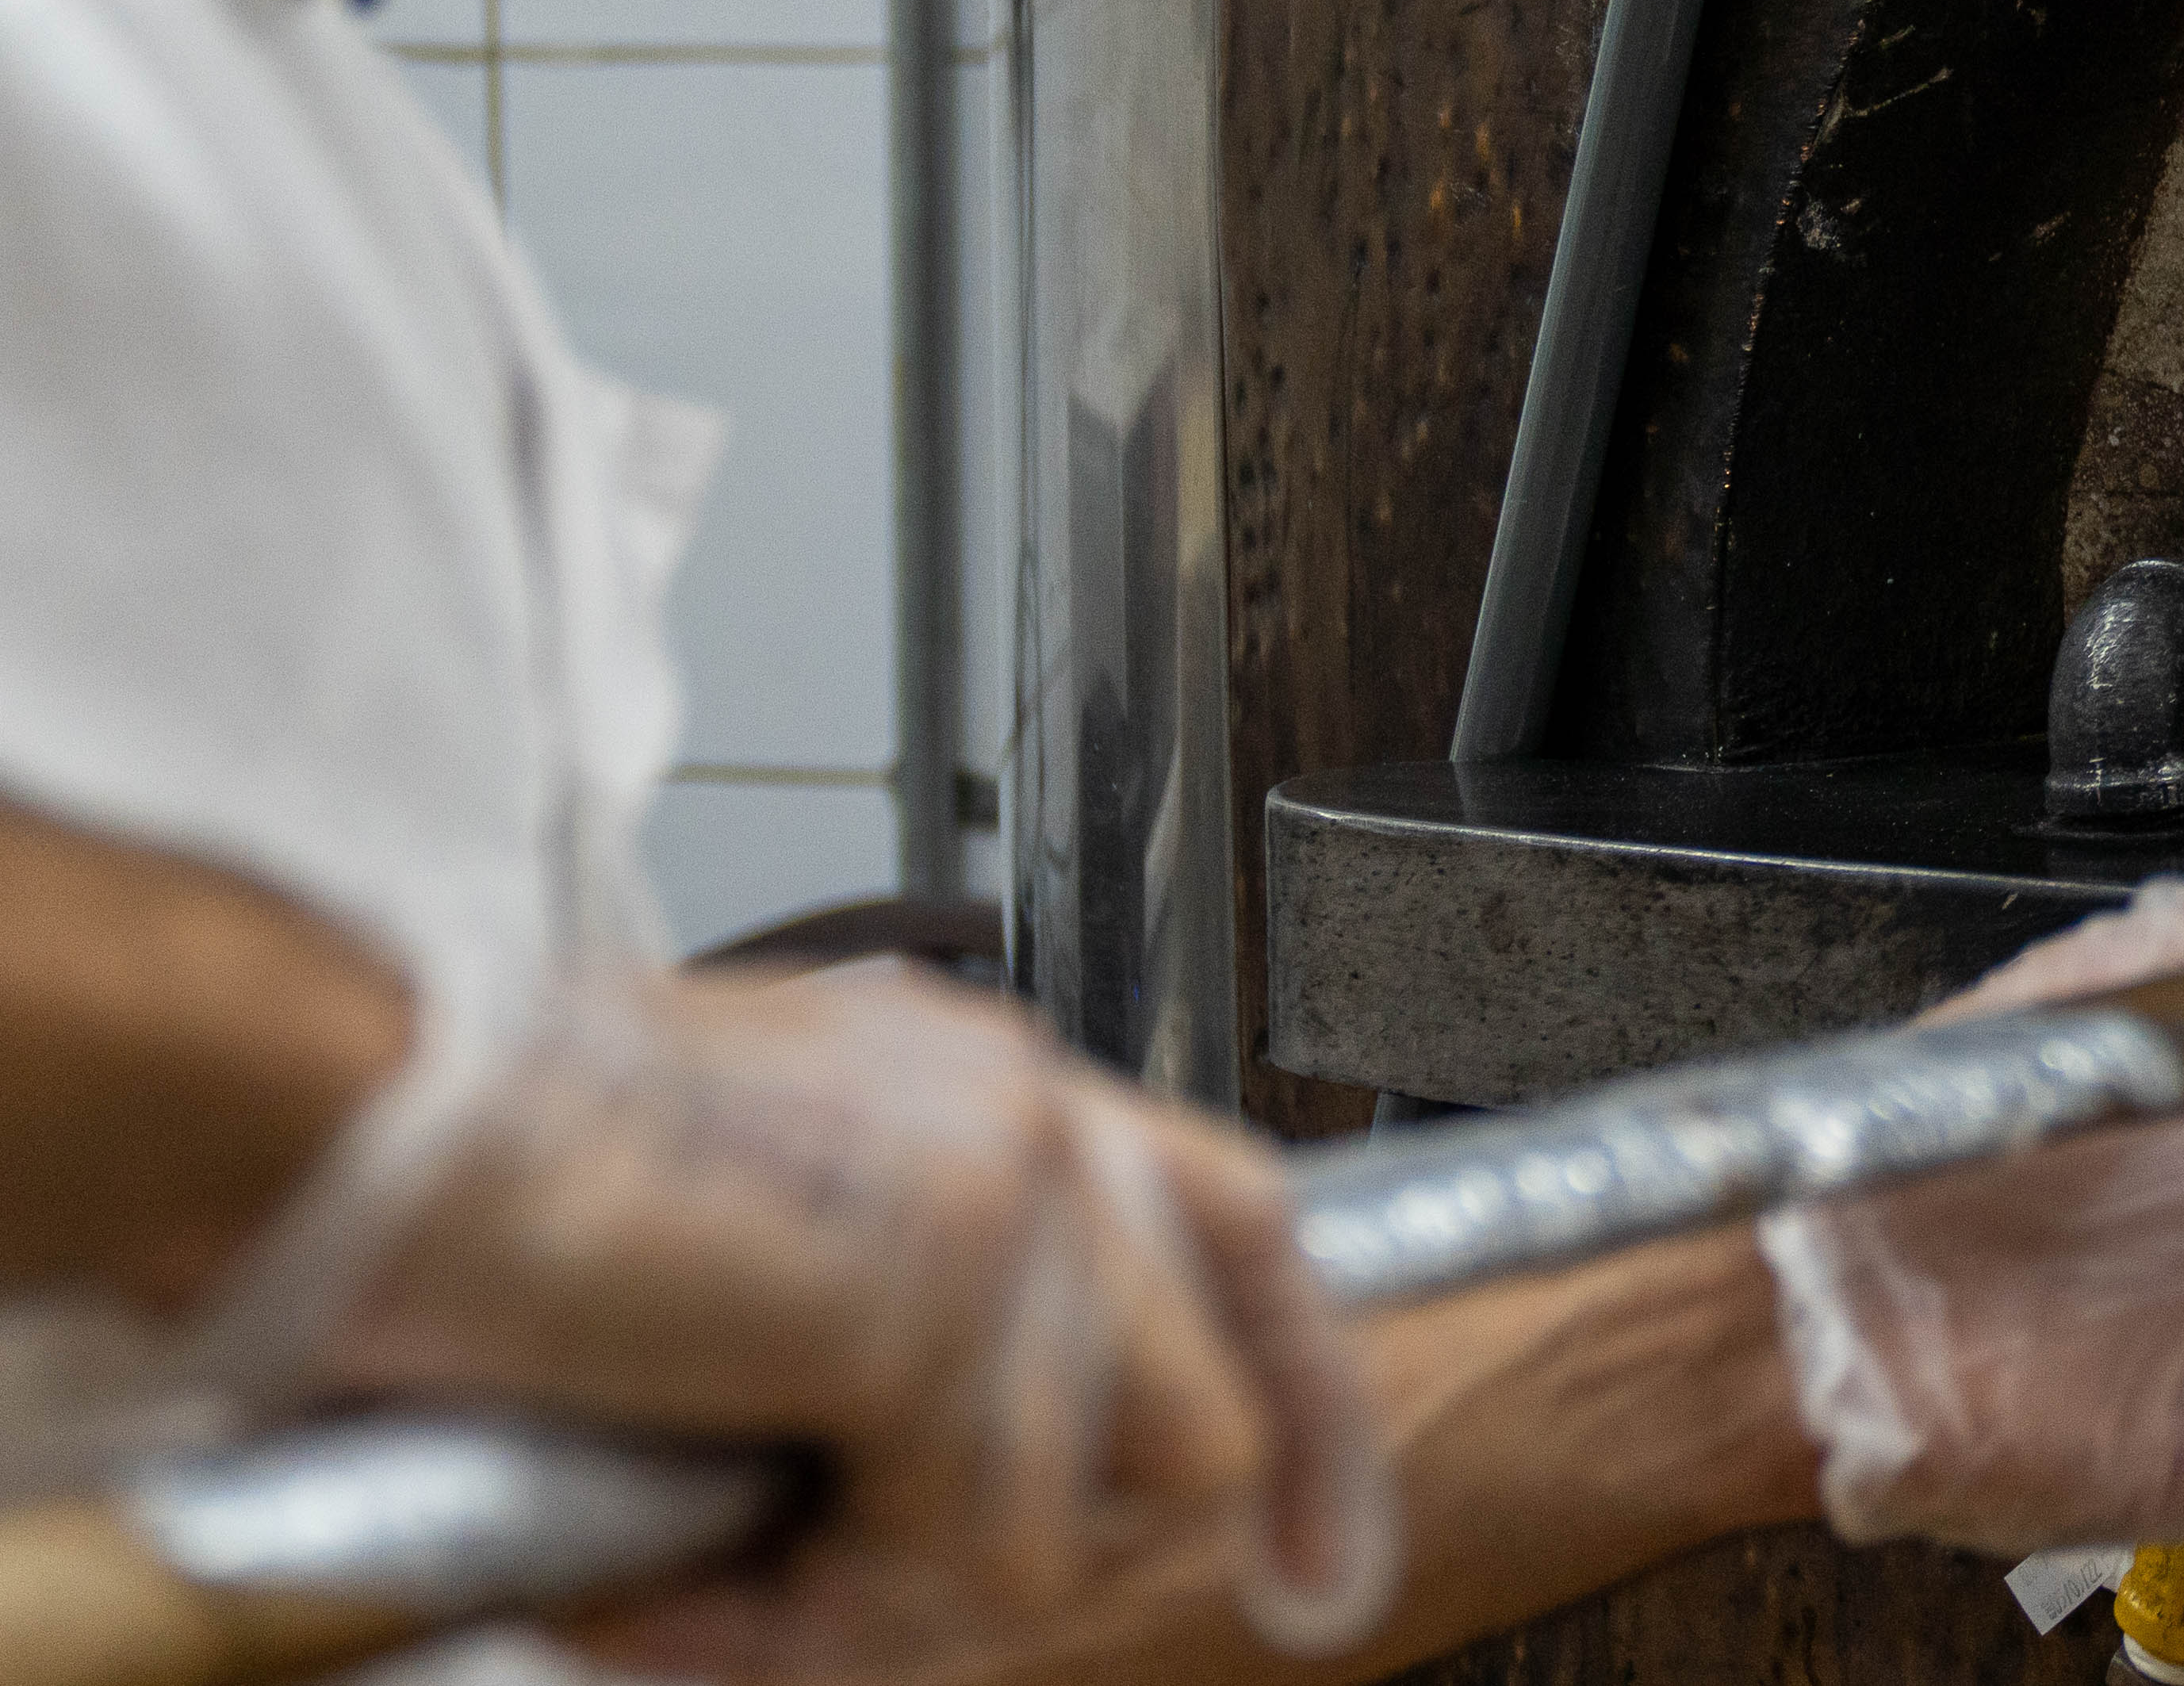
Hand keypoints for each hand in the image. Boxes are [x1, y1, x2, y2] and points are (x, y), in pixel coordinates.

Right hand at [200, 962, 1396, 1675]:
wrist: (346, 1138)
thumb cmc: (484, 1210)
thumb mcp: (739, 1272)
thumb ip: (879, 1359)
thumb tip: (938, 1536)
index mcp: (979, 1092)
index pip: (1244, 1234)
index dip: (1312, 1420)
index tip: (1322, 1576)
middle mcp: (1026, 1110)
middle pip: (1194, 1431)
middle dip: (1001, 1568)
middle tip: (780, 1594)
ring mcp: (1009, 1187)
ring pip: (1066, 1525)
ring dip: (863, 1600)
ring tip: (674, 1554)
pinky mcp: (952, 1281)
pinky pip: (968, 1552)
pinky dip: (802, 1607)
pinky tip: (656, 1545)